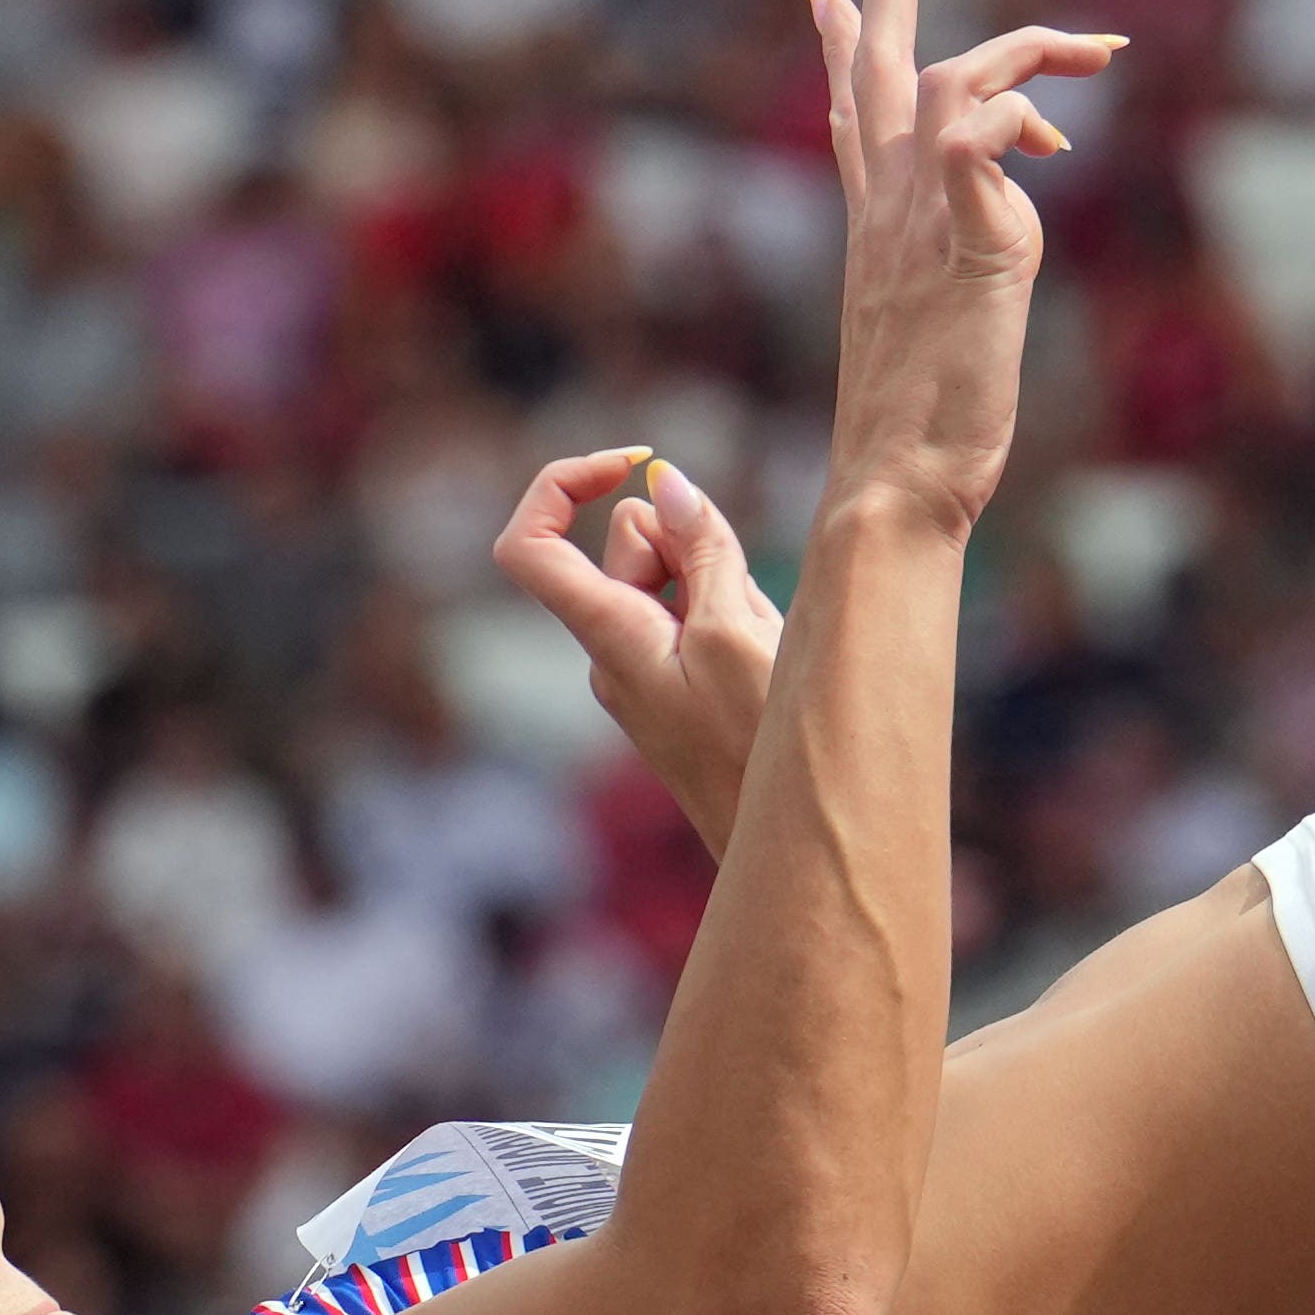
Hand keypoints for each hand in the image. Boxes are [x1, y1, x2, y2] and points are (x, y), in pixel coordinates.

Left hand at [494, 444, 777, 843]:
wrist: (784, 851)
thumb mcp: (738, 632)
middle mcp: (611, 656)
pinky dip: (734, 619)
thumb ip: (700, 551)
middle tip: (747, 599)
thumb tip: (664, 485)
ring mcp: (645, 678)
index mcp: (608, 638)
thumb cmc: (761, 752)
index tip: (635, 464)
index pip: (530, 545)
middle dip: (690, 546)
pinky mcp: (679, 695)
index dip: (564, 485)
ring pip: (671, 586)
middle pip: (625, 553)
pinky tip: (774, 663)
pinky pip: (695, 626)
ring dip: (724, 587)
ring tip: (769, 647)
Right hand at [802, 0, 1118, 532]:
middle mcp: (884, 206)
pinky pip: (979, 139)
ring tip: (1100, 53)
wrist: (898, 480)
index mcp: (875, 223)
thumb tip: (1006, 194)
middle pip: (874, 59)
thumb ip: (967, 245)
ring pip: (947, 76)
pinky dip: (1018, 120)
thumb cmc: (922, 426)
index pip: (851, 110)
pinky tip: (1053, 142)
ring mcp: (916, 219)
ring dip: (1025, 47)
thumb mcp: (941, 316)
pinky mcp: (963, 241)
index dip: (834, 42)